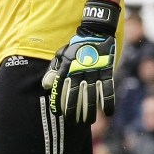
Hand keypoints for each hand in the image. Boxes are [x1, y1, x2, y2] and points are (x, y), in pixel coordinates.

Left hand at [42, 0, 119, 123]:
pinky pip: (108, 89)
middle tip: (73, 122)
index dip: (59, 102)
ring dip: (90, 111)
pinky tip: (108, 113)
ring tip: (88, 121)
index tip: (58, 113)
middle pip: (76, 96)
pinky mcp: (107, 71)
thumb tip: (45, 86)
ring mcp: (94, 72)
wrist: (95, 32)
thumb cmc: (76, 46)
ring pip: (91, 96)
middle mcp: (80, 72)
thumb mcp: (61, 55)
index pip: (61, 89)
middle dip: (74, 111)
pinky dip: (108, 102)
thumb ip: (53, 70)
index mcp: (67, 68)